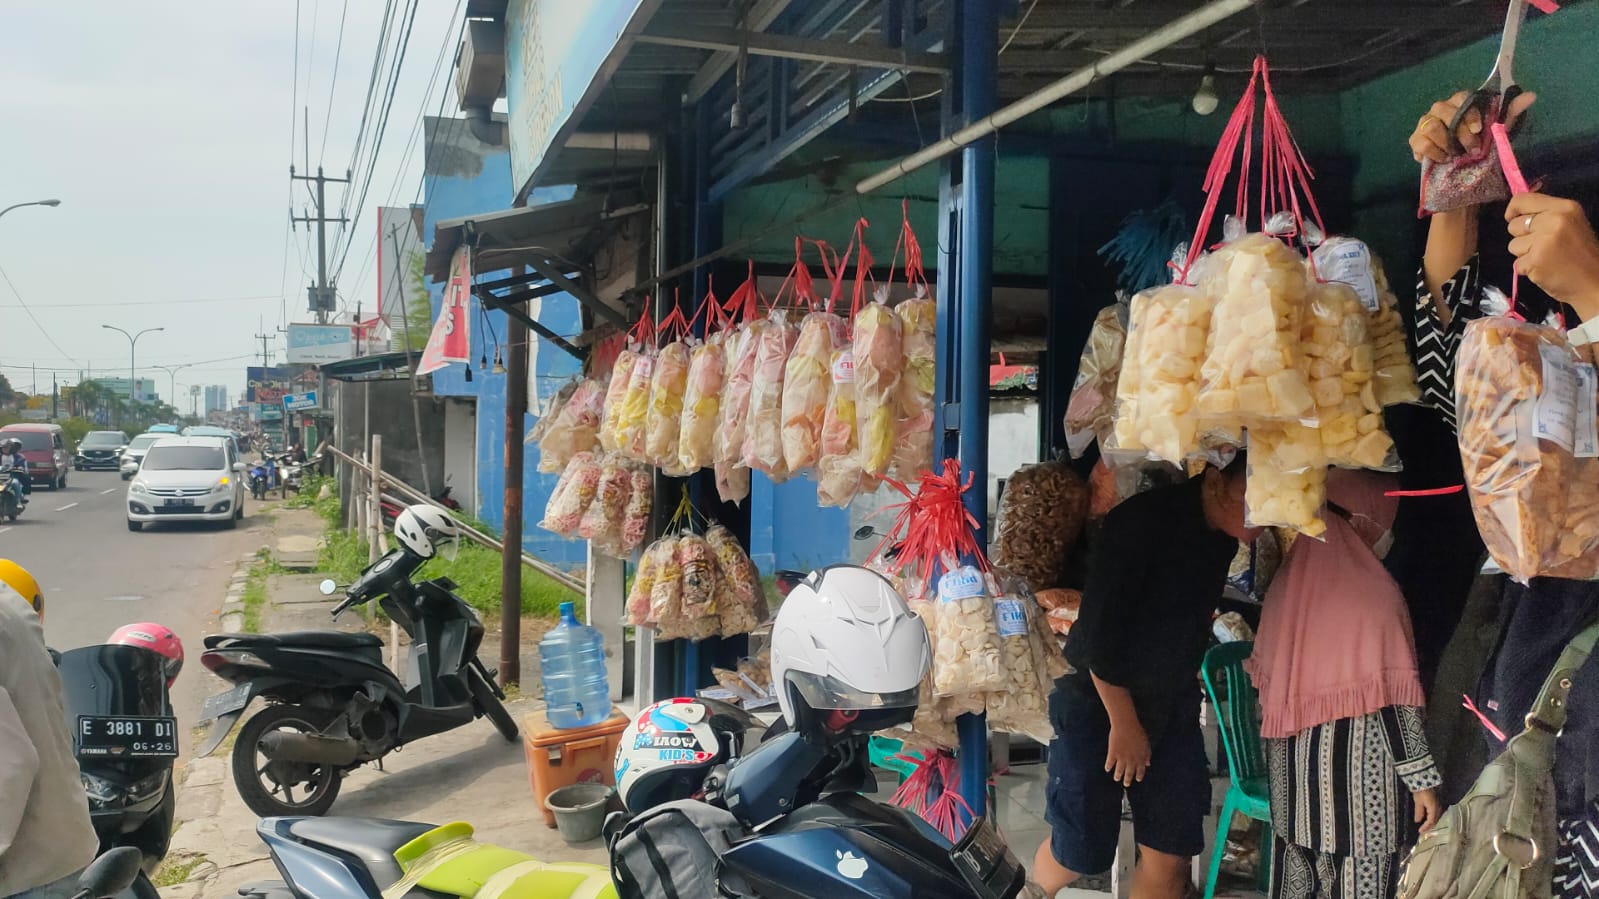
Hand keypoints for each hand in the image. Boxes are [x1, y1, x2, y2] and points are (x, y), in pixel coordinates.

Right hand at [1104, 720, 1151, 786]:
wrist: (1126, 725)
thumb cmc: (1137, 732)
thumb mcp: (1146, 744)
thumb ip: (1147, 755)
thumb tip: (1148, 764)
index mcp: (1141, 758)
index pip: (1141, 771)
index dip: (1139, 776)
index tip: (1137, 779)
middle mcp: (1131, 760)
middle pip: (1129, 773)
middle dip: (1128, 780)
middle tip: (1126, 784)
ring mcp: (1121, 758)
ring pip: (1119, 771)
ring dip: (1118, 776)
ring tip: (1116, 779)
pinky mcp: (1112, 753)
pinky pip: (1110, 763)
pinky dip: (1108, 767)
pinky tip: (1107, 769)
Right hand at [1410, 91, 1536, 163]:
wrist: (1462, 177)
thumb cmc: (1480, 150)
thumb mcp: (1498, 132)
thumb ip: (1510, 114)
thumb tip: (1531, 95)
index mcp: (1460, 104)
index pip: (1462, 98)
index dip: (1469, 112)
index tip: (1479, 129)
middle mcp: (1441, 110)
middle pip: (1443, 110)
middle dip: (1459, 132)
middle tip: (1471, 149)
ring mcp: (1425, 124)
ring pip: (1431, 126)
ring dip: (1446, 143)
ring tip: (1456, 156)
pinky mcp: (1415, 141)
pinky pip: (1421, 143)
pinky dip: (1434, 153)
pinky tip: (1444, 160)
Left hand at [1413, 788, 1442, 833]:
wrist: (1425, 781)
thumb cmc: (1421, 791)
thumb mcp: (1418, 801)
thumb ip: (1419, 812)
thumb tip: (1418, 821)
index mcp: (1434, 809)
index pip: (1431, 821)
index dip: (1426, 827)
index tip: (1420, 831)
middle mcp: (1439, 808)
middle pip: (1435, 820)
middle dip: (1429, 826)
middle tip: (1423, 830)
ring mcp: (1440, 805)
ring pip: (1436, 817)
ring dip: (1431, 822)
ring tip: (1425, 826)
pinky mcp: (1438, 803)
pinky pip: (1437, 813)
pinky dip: (1432, 817)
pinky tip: (1428, 818)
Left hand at [1506, 193, 1598, 319]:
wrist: (1594, 282)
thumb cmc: (1581, 254)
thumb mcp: (1570, 223)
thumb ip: (1546, 215)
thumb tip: (1516, 210)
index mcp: (1565, 207)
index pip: (1522, 200)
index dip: (1513, 210)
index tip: (1513, 218)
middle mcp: (1554, 220)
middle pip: (1514, 225)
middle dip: (1522, 237)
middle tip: (1543, 246)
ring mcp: (1543, 241)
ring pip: (1513, 245)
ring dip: (1524, 254)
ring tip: (1546, 258)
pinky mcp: (1535, 261)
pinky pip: (1517, 263)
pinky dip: (1527, 269)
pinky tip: (1545, 269)